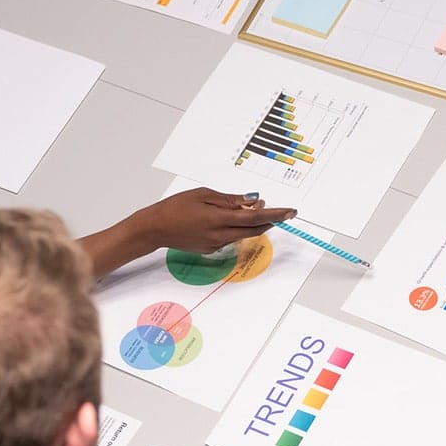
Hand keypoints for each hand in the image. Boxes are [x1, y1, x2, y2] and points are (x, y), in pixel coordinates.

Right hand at [129, 188, 295, 253]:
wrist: (155, 228)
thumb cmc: (175, 208)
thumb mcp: (204, 195)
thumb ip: (230, 199)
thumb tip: (251, 200)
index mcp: (220, 219)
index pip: (256, 217)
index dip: (276, 214)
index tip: (291, 212)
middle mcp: (221, 235)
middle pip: (255, 229)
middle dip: (269, 219)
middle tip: (277, 209)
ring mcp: (217, 245)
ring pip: (244, 234)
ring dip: (253, 222)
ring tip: (250, 207)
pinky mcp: (212, 249)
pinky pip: (232, 237)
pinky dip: (238, 228)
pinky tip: (230, 217)